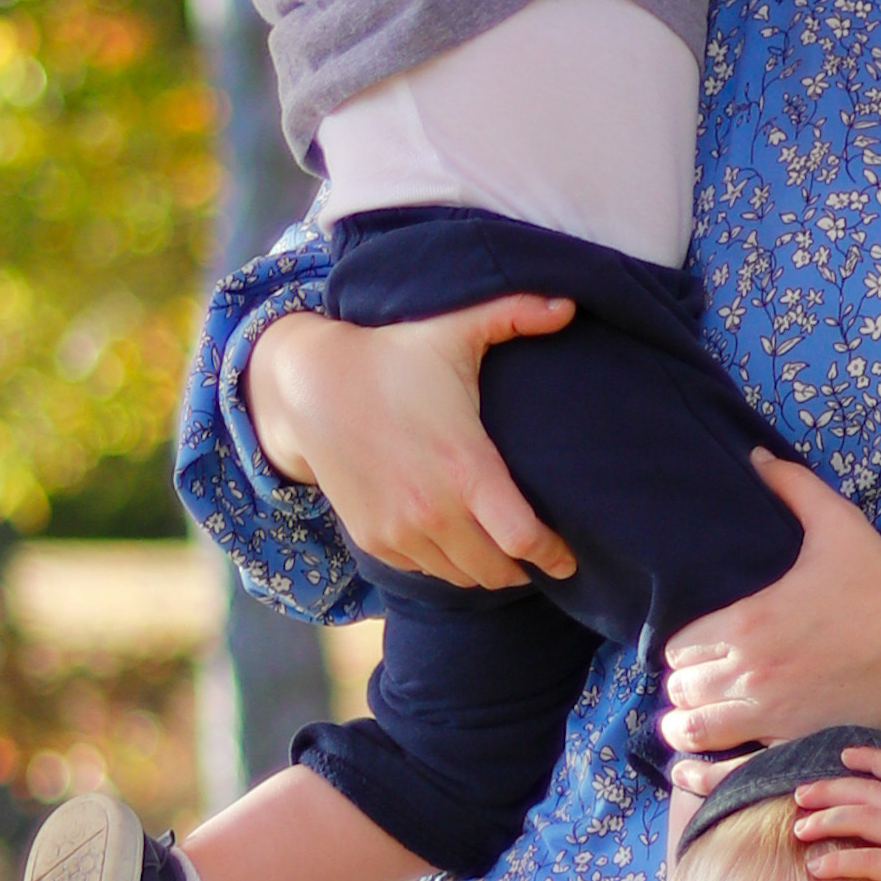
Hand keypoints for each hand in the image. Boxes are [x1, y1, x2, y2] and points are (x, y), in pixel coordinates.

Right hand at [246, 297, 576, 587]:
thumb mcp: (453, 330)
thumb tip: (570, 303)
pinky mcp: (375, 540)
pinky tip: (458, 543)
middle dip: (523, 568)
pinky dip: (446, 565)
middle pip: (496, 570)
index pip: (523, 539)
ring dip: (485, 570)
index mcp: (465, 467)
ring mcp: (400, 530)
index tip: (569, 560)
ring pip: (461, 577)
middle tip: (539, 556)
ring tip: (501, 551)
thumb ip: (515, 314)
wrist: (310, 388)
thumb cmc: (392, 356)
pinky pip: (425, 571)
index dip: (553, 555)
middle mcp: (433, 510)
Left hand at [662, 455, 880, 753]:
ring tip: (707, 727)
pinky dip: (722, 768)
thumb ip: (789, 486)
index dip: (684, 655)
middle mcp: (751, 674)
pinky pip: (736, 770)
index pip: (676, 652)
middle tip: (705, 691)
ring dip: (694, 731)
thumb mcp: (834, 522)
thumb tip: (757, 456)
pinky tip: (725, 762)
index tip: (702, 656)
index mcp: (746, 624)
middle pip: (680, 696)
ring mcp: (773, 717)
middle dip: (686, 693)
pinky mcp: (801, 746)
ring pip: (697, 734)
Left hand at [791, 748, 880, 880]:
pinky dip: (838, 862)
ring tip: (800, 830)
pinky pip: (865, 860)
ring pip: (860, 819)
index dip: (871, 760)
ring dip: (825, 822)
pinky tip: (818, 868)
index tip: (844, 756)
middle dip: (830, 790)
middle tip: (801, 795)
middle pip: (867, 792)